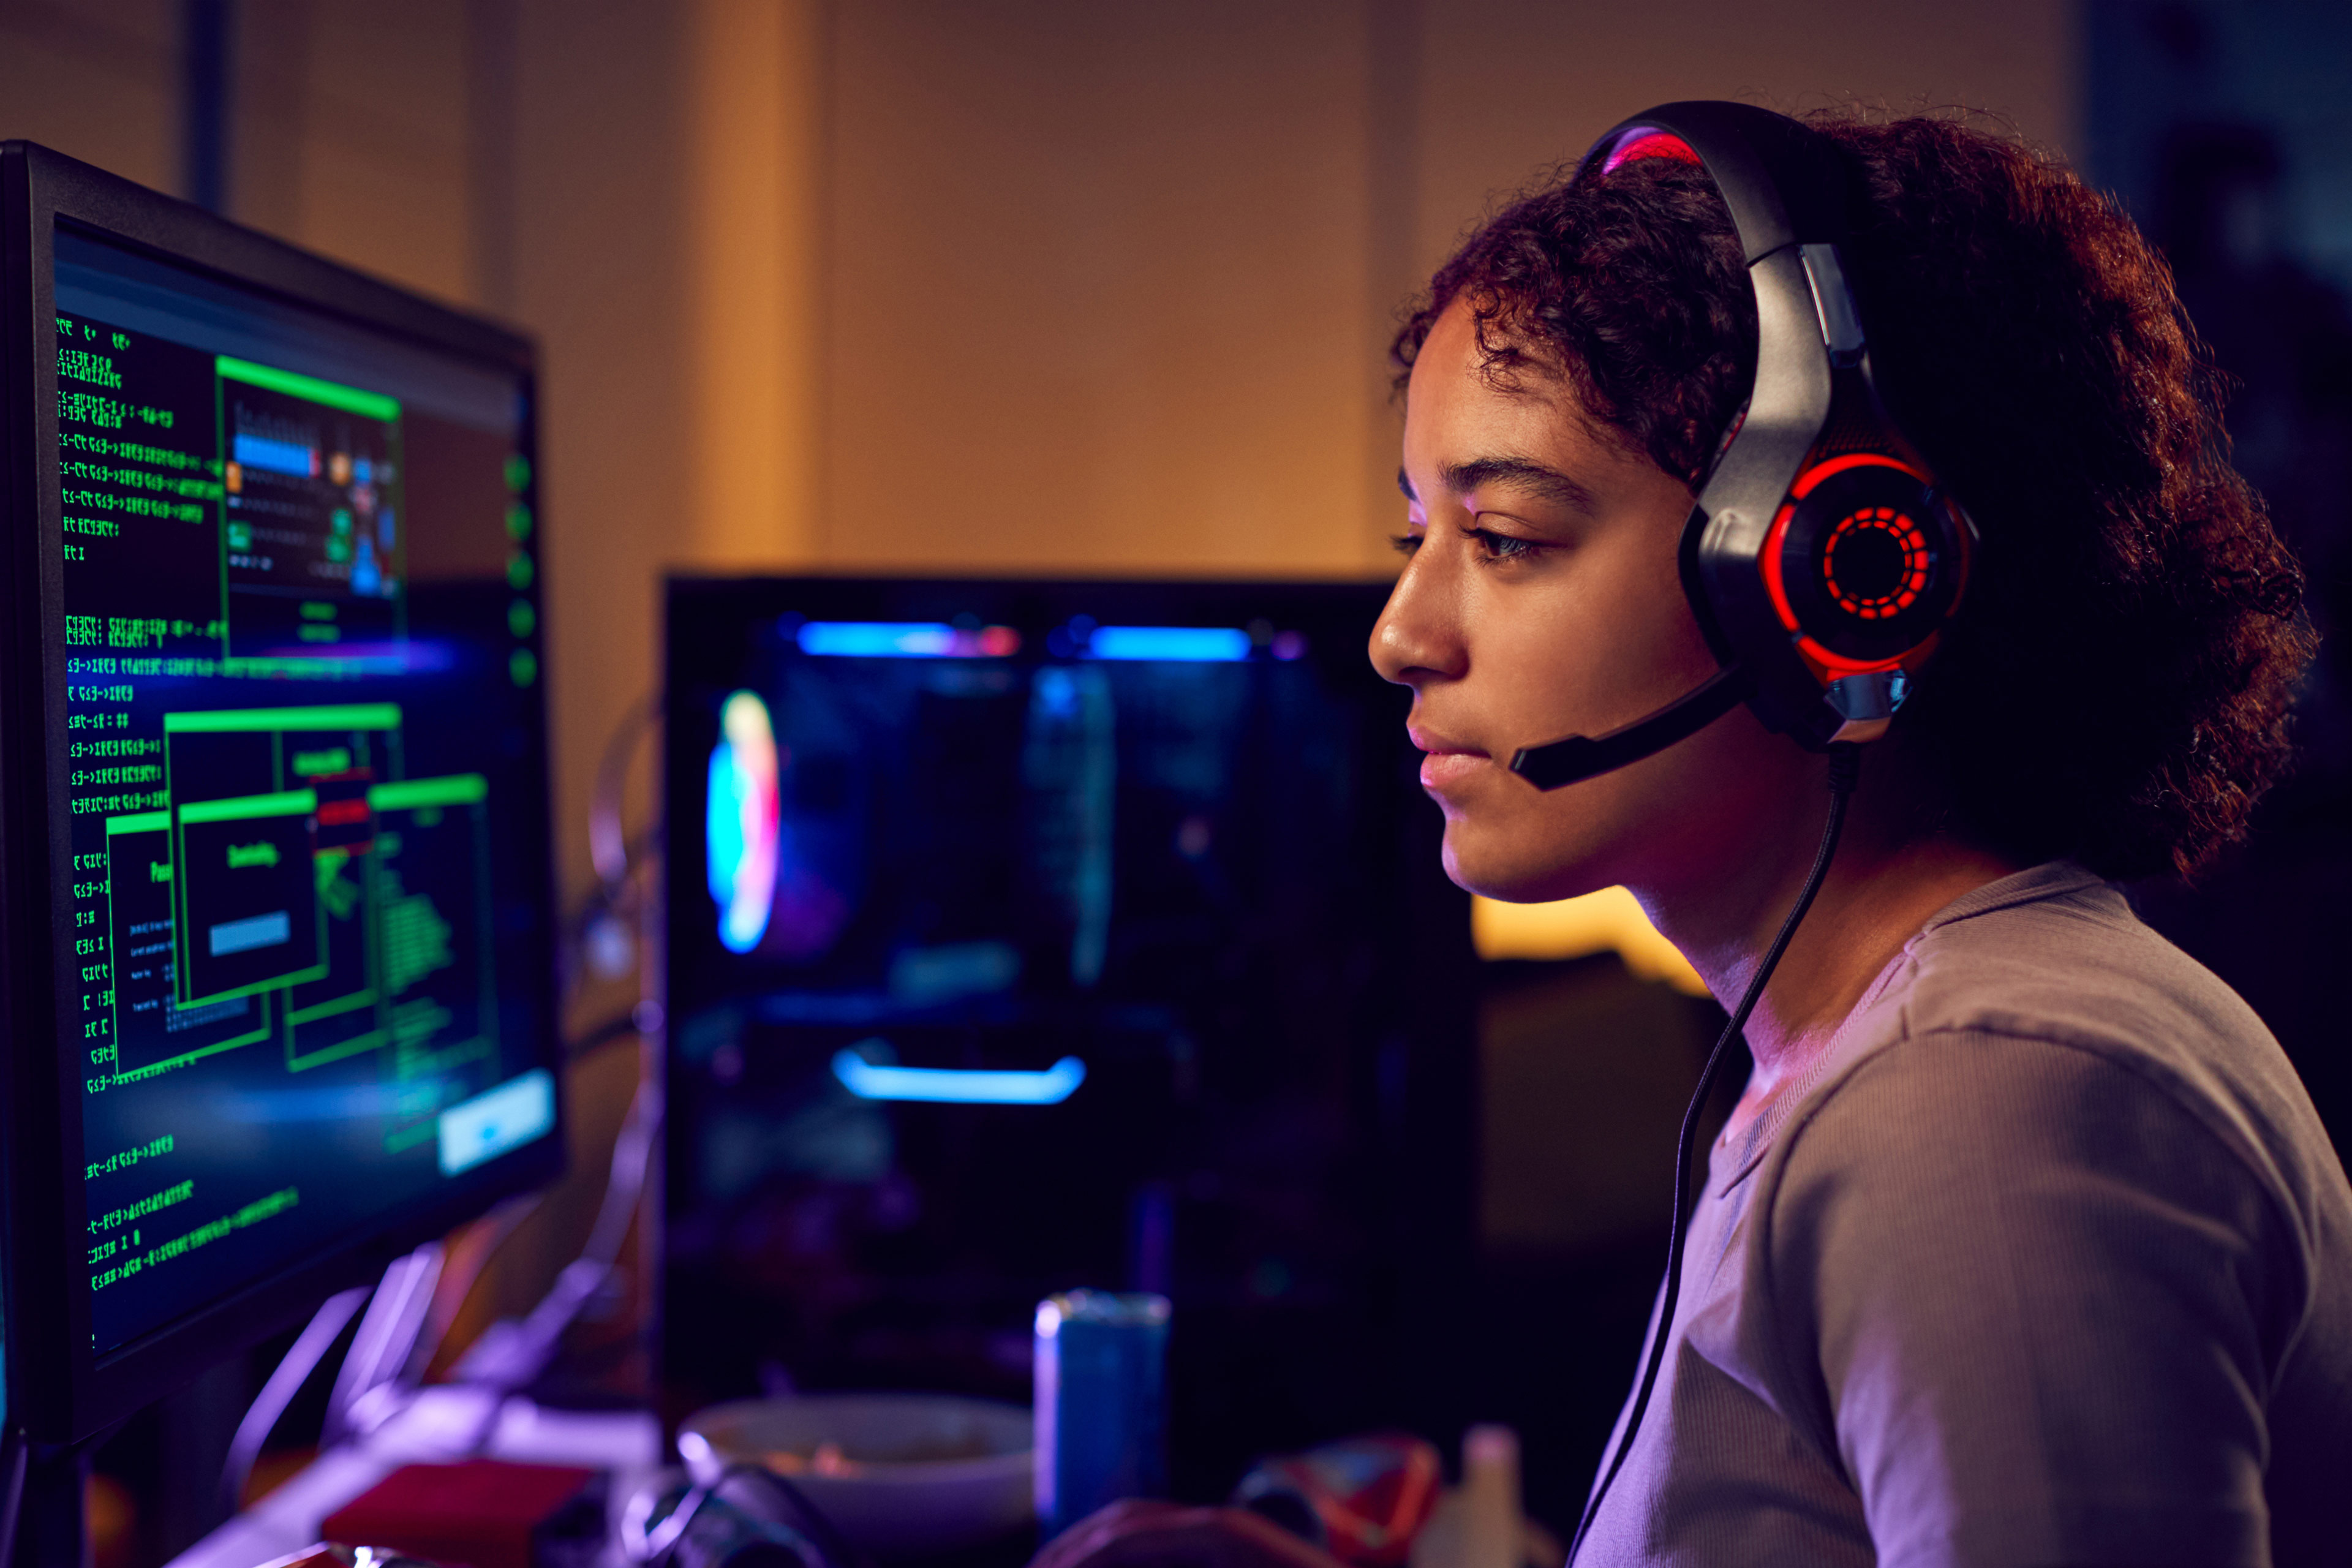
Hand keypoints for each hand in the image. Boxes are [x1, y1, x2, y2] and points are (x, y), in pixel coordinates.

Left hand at [1030, 1501, 1348, 1567]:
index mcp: (1206, 1550)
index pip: (1127, 1535)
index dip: (1076, 1552)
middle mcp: (1209, 1530)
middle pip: (1119, 1522)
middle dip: (1064, 1549)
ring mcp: (1223, 1529)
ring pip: (1129, 1526)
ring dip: (1078, 1550)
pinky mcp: (1232, 1536)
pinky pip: (1156, 1537)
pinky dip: (1110, 1551)